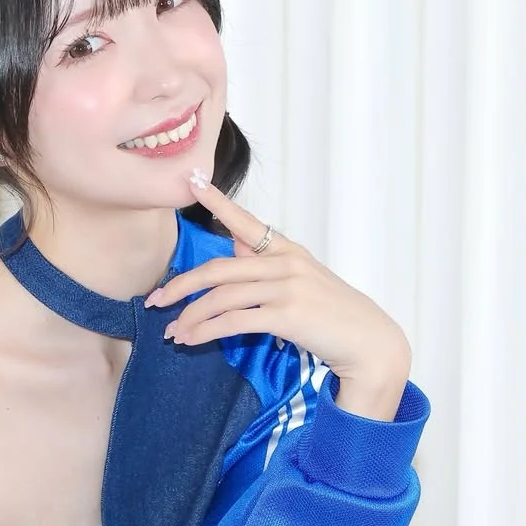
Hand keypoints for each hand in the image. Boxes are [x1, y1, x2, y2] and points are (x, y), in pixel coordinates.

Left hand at [145, 172, 409, 381]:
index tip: (192, 181)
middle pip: (218, 269)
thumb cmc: (335, 319)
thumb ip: (267, 268)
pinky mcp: (287, 314)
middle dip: (180, 286)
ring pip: (221, 297)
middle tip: (155, 301)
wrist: (369, 343)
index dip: (217, 201)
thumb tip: (233, 255)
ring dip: (190, 317)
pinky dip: (206, 331)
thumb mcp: (303, 284)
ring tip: (173, 334)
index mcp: (288, 252)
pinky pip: (233, 320)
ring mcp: (287, 287)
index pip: (246, 222)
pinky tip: (192, 340)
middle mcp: (286, 263)